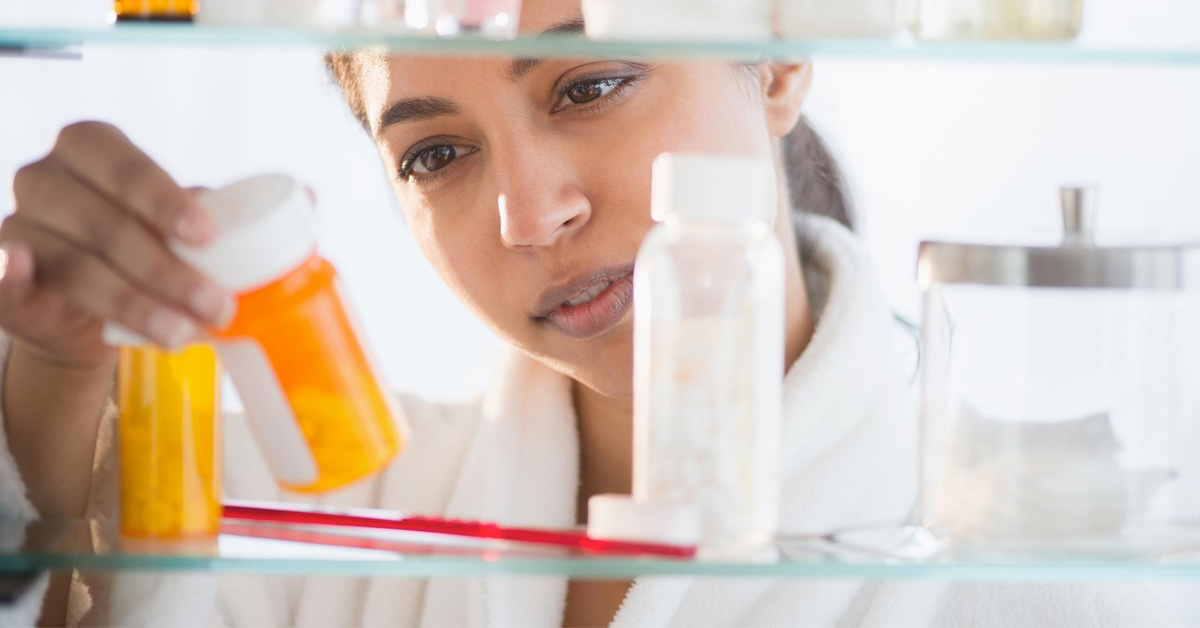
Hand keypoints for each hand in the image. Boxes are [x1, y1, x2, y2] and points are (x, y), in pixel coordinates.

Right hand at [0, 121, 234, 370]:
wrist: (94, 308)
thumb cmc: (146, 248)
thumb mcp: (185, 225)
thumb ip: (235, 209)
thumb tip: (311, 197)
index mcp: (91, 149)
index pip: (122, 163)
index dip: (161, 196)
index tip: (207, 234)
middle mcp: (46, 180)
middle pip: (104, 223)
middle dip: (166, 269)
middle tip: (218, 305)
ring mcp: (19, 228)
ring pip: (76, 266)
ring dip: (134, 303)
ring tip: (184, 334)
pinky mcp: (5, 278)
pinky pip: (6, 278)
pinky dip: (13, 277)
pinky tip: (29, 276)